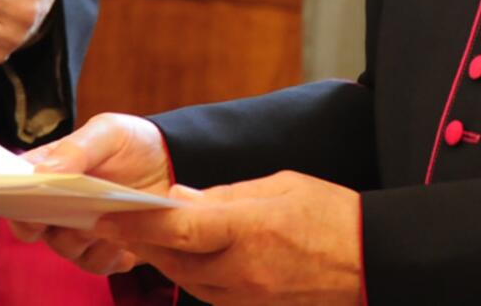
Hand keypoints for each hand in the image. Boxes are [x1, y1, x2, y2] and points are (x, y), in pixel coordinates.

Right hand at [8, 113, 172, 274]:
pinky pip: (94, 263)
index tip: (19, 203)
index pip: (16, 185)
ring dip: (80, 240)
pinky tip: (124, 243)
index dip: (10, 197)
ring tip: (104, 224)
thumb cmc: (135, 142)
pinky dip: (107, 256)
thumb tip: (39, 173)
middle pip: (33, 224)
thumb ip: (75, 148)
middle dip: (45, 225)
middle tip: (67, 217)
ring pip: (63, 247)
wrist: (176, 164)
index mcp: (52, 168)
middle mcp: (60, 202)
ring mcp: (81, 228)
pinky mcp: (105, 249)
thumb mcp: (107, 131)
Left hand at [94, 170, 362, 304]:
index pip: (179, 229)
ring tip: (142, 235)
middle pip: (175, 260)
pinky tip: (185, 256)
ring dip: (162, 258)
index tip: (107, 211)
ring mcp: (249, 298)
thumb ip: (224, 197)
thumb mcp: (276, 186)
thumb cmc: (329, 214)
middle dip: (142, 240)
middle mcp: (244, 272)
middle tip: (113, 218)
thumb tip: (182, 200)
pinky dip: (192, 274)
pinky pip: (211, 294)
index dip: (138, 222)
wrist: (373, 262)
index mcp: (248, 231)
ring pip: (188, 280)